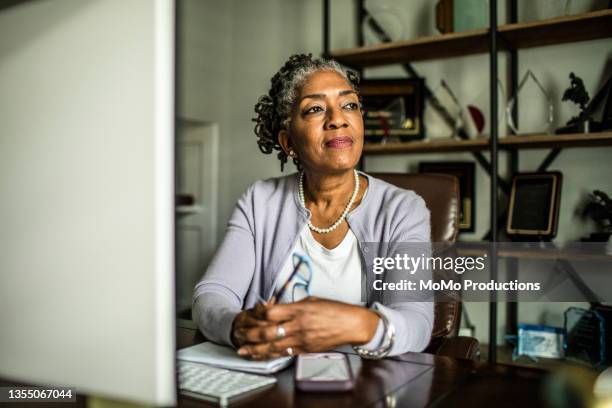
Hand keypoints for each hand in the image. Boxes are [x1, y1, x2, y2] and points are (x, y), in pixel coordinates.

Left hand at [236, 297, 378, 359]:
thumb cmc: (334, 310)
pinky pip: (284, 354)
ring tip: (242, 350)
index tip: (250, 313)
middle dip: (250, 334)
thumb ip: (293, 305)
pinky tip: (261, 356)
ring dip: (255, 349)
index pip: (270, 312)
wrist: (351, 324)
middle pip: (267, 331)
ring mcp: (301, 339)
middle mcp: (298, 325)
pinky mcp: (305, 350)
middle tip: (238, 334)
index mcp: (299, 309)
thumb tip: (276, 307)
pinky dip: (270, 355)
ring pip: (273, 346)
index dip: (256, 313)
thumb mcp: (312, 300)